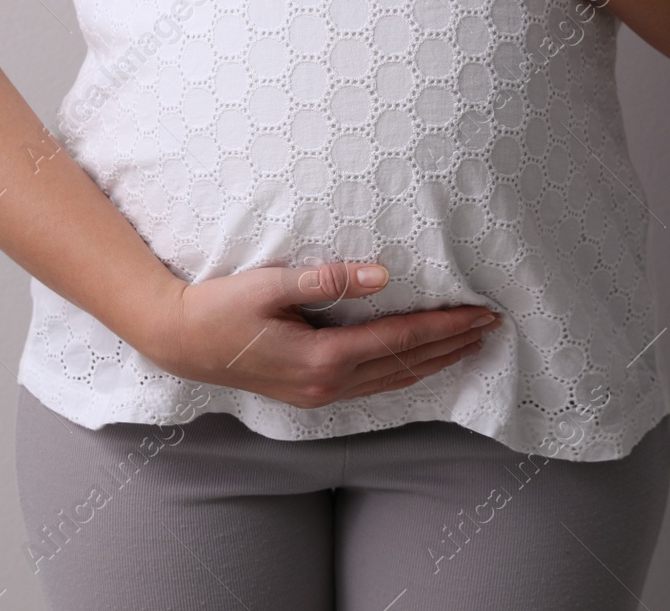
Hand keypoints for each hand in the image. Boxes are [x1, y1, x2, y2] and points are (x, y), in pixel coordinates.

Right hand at [142, 262, 502, 407]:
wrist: (178, 341)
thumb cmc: (218, 308)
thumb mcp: (267, 285)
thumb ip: (326, 280)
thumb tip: (382, 274)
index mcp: (323, 357)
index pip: (400, 340)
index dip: (443, 327)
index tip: (480, 314)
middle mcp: (327, 383)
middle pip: (405, 365)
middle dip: (450, 346)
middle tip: (490, 327)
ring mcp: (318, 394)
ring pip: (392, 381)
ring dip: (432, 363)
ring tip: (466, 346)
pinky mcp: (309, 393)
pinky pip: (371, 386)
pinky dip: (403, 374)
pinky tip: (415, 365)